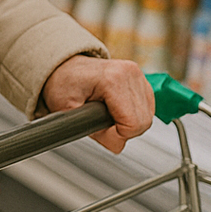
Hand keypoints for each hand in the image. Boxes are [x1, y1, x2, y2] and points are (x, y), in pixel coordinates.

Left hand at [40, 55, 154, 153]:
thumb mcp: (67, 111)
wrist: (64, 67)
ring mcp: (137, 74)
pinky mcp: (140, 78)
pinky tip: (116, 110)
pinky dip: (133, 115)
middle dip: (123, 131)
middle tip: (101, 124)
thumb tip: (117, 144)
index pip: (133, 123)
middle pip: (143, 122)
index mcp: (112, 79)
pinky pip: (147, 107)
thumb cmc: (63, 83)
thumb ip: (93, 131)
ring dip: (129, 123)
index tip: (100, 129)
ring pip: (147, 116)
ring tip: (107, 115)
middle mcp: (129, 74)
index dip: (117, 135)